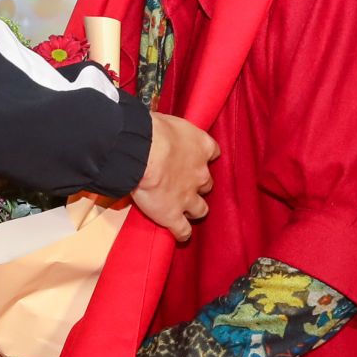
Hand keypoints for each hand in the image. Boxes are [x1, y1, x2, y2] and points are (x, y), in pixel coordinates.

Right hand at [134, 112, 216, 241]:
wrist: (143, 152)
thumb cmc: (151, 131)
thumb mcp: (165, 122)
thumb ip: (169, 132)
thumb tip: (158, 129)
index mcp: (201, 146)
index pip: (213, 152)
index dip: (204, 157)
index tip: (196, 158)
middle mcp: (200, 173)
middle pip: (207, 184)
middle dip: (198, 185)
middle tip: (184, 184)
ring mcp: (188, 197)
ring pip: (200, 209)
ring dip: (194, 210)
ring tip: (184, 211)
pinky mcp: (173, 215)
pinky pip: (183, 230)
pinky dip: (182, 233)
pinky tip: (180, 234)